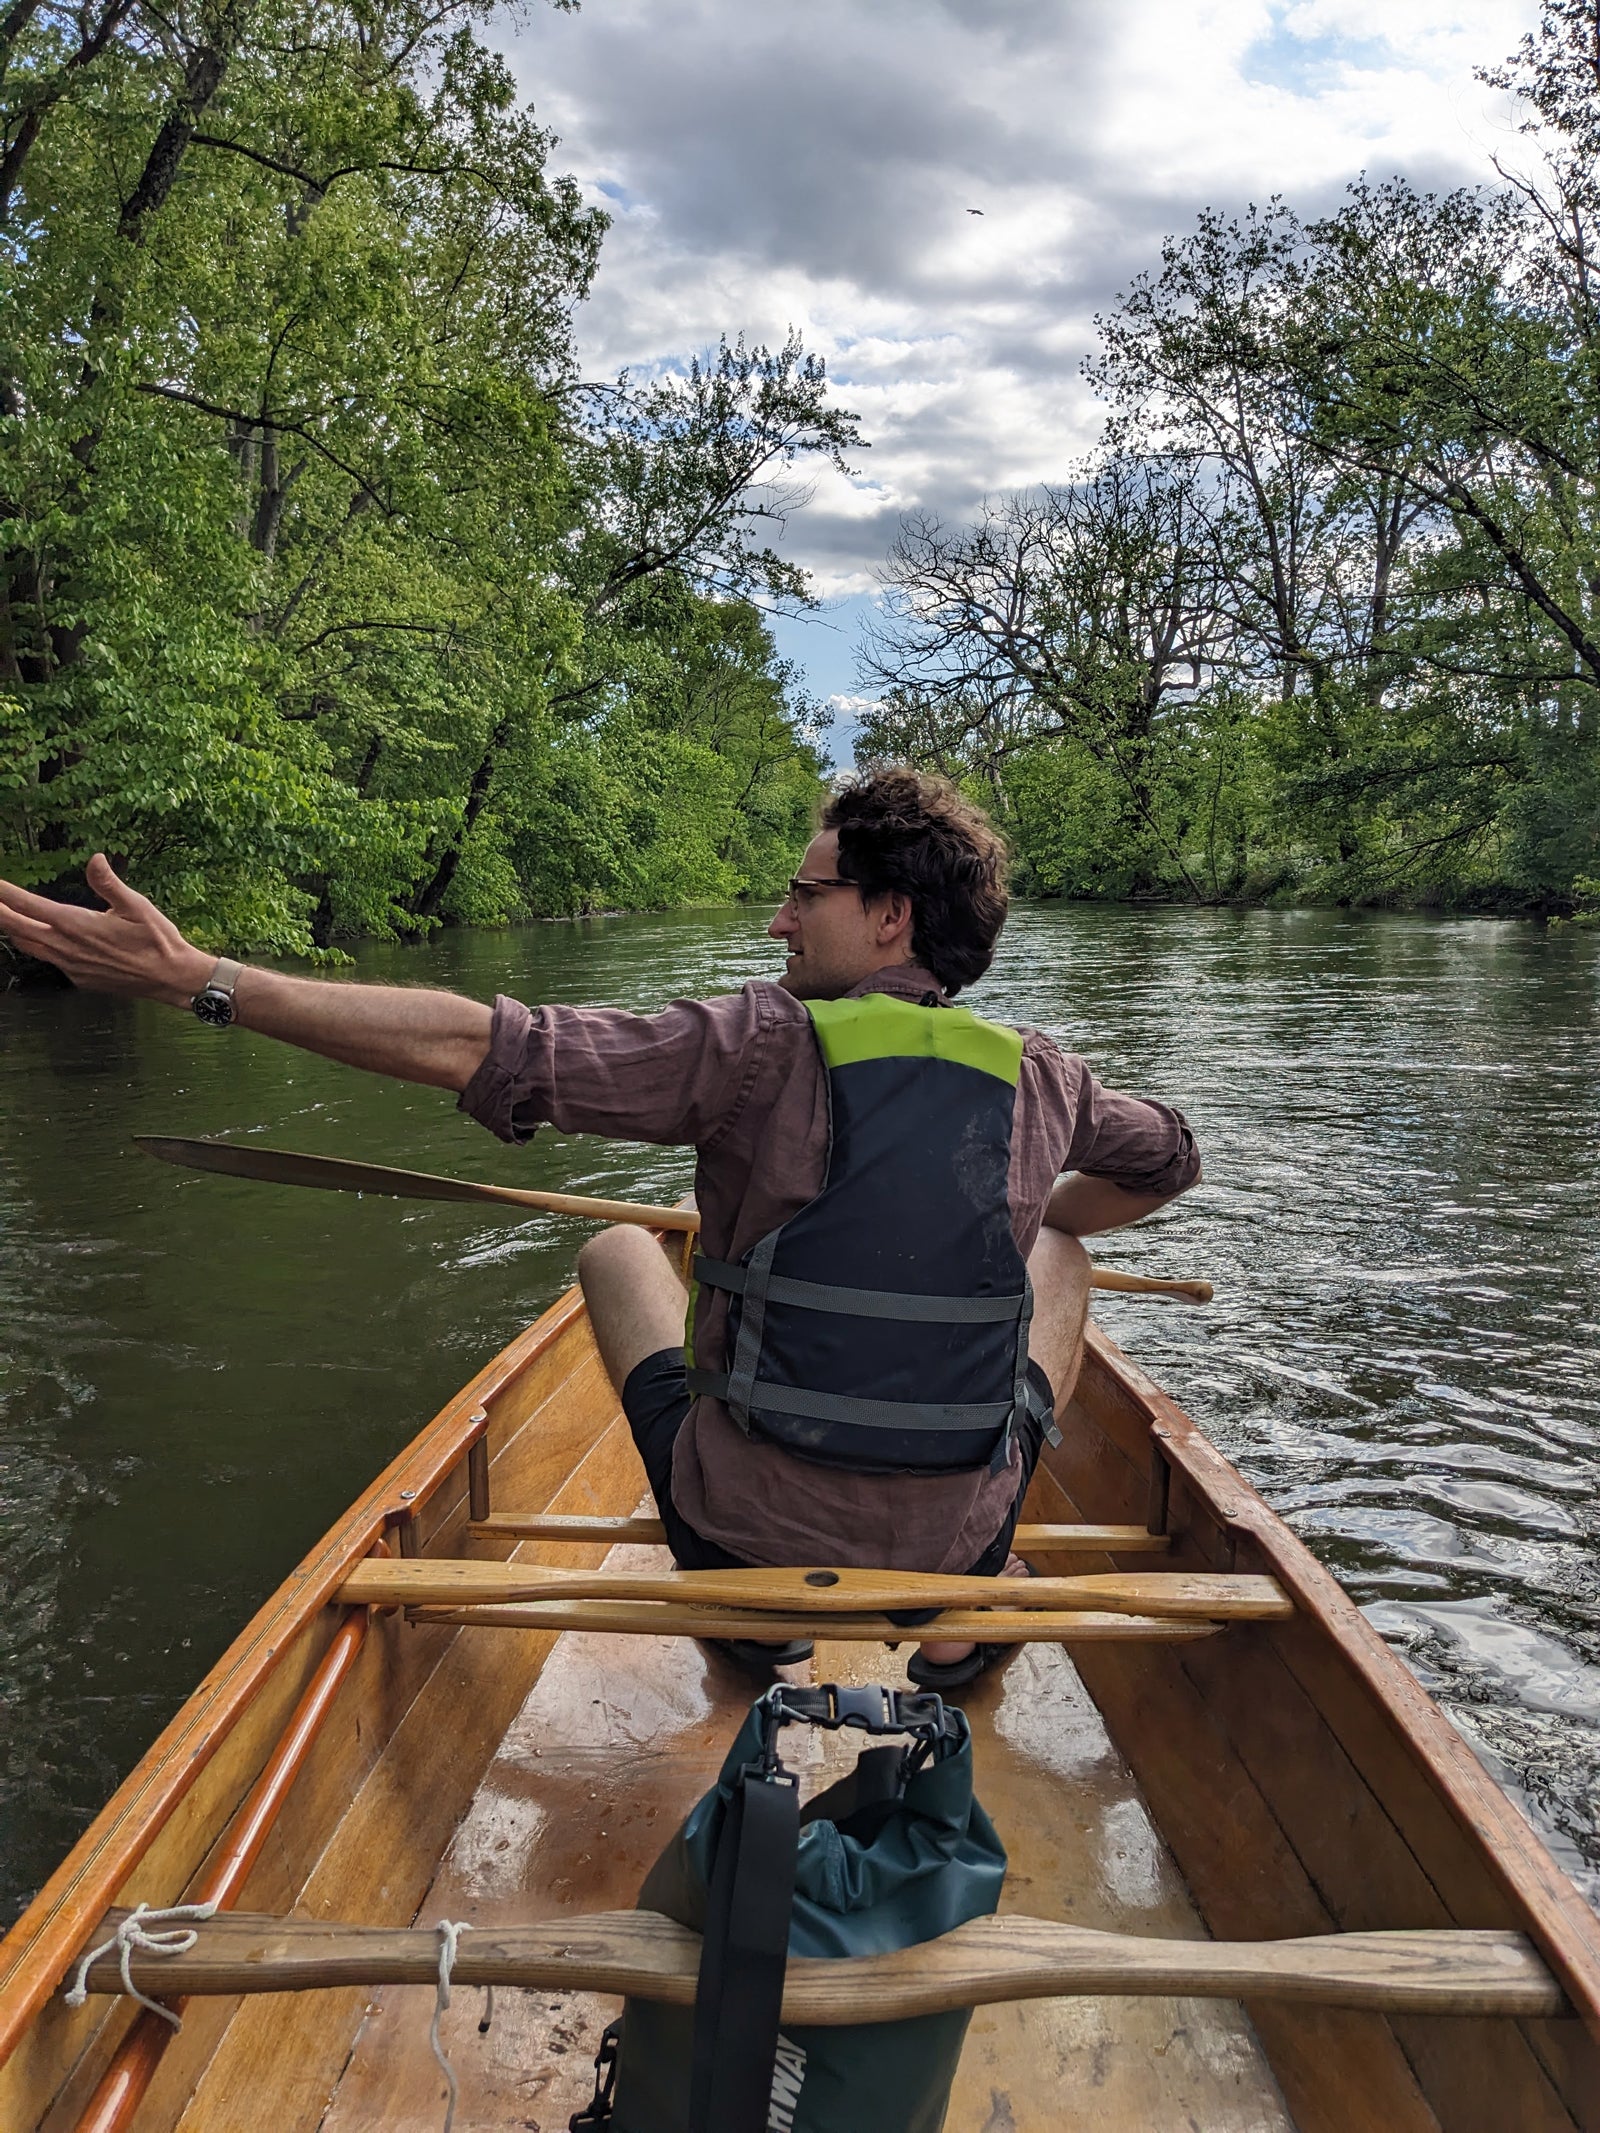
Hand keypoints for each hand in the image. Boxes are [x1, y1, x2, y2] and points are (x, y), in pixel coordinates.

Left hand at [0, 855, 213, 1003]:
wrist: (171, 978)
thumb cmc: (158, 940)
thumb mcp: (138, 905)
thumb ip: (109, 883)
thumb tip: (94, 859)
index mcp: (78, 925)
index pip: (30, 906)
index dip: (5, 894)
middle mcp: (68, 948)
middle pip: (18, 929)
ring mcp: (71, 966)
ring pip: (30, 947)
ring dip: (13, 930)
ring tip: (5, 917)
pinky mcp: (79, 978)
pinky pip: (50, 960)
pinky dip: (38, 946)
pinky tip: (41, 939)